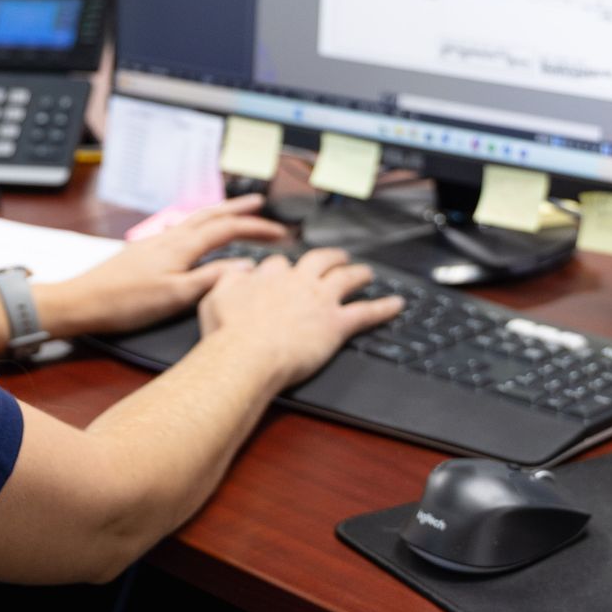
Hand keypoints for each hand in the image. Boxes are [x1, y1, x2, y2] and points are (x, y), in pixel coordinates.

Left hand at [42, 195, 290, 336]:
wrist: (82, 302)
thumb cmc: (125, 302)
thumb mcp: (175, 296)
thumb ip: (211, 278)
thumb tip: (245, 264)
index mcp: (181, 246)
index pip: (227, 228)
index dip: (256, 228)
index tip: (280, 232)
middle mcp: (170, 237)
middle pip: (211, 215)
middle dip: (239, 209)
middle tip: (262, 205)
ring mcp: (156, 241)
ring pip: (196, 220)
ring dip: (220, 214)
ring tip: (236, 212)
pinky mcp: (146, 250)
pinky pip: (182, 229)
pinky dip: (200, 225)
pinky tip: (196, 234)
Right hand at [196, 248, 404, 387]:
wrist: (245, 355)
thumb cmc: (226, 333)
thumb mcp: (214, 297)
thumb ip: (229, 280)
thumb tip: (239, 270)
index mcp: (269, 276)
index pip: (280, 264)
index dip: (285, 268)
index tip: (286, 272)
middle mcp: (297, 281)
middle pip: (319, 260)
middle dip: (329, 257)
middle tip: (337, 257)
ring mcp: (319, 300)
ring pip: (345, 278)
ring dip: (358, 273)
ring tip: (366, 272)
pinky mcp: (336, 323)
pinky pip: (366, 312)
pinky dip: (384, 307)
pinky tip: (397, 304)